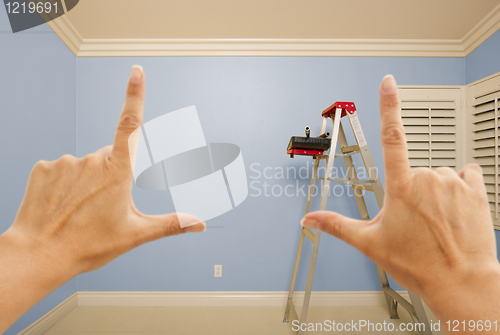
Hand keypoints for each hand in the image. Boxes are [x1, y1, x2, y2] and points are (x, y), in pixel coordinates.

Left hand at [0, 66, 204, 331]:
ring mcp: (65, 162)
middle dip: (111, 174)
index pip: (130, 124)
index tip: (136, 71)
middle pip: (109, 157)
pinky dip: (64, 183)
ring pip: (85, 164)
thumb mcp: (135, 234)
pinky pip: (61, 169)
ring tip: (80, 210)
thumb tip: (199, 225)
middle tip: (102, 206)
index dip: (135, 95)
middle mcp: (91, 161)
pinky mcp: (44, 168)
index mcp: (117, 172)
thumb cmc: (86, 245)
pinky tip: (62, 204)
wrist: (39, 255)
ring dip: (87, 180)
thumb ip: (171, 224)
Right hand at [301, 75, 499, 327]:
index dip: (388, 105)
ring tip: (435, 222)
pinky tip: (455, 208)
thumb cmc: (418, 264)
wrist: (461, 281)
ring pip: (437, 175)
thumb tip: (309, 220)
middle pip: (413, 170)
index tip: (388, 82)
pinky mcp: (476, 189)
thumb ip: (336, 225)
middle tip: (413, 221)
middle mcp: (428, 178)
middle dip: (410, 190)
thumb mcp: (370, 243)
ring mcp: (453, 182)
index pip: (391, 135)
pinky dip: (460, 186)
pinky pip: (466, 174)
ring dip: (434, 192)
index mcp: (400, 187)